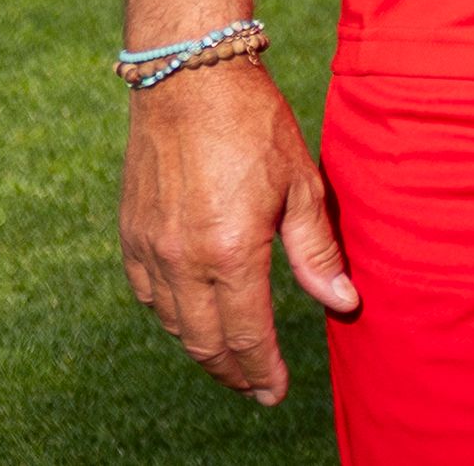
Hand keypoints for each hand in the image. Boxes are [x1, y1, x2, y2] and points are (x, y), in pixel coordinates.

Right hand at [119, 62, 356, 404]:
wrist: (188, 80)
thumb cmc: (254, 125)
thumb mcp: (301, 184)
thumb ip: (317, 251)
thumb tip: (343, 303)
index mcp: (230, 250)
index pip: (246, 334)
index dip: (262, 371)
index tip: (275, 393)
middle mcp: (182, 259)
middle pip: (205, 341)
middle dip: (234, 372)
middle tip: (258, 388)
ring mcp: (149, 250)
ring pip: (174, 325)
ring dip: (203, 348)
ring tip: (234, 359)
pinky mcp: (130, 236)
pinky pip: (149, 297)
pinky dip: (173, 317)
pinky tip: (195, 317)